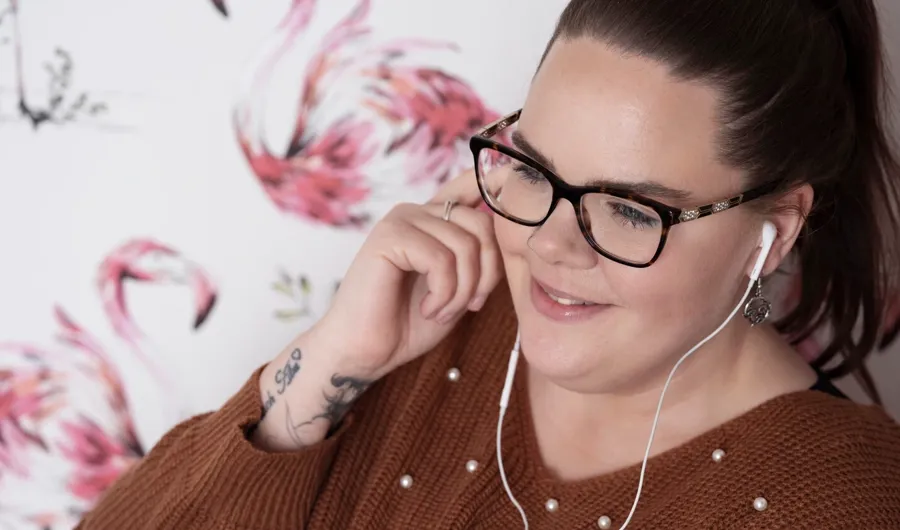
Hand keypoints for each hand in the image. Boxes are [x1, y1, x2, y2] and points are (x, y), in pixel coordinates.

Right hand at [308, 169, 503, 379]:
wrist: (365, 352)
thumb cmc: (409, 323)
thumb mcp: (459, 288)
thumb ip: (479, 258)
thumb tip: (513, 234)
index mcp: (435, 219)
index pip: (473, 185)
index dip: (497, 184)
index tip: (519, 188)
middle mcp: (418, 211)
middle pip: (482, 223)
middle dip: (488, 273)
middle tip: (471, 305)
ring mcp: (402, 220)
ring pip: (465, 245)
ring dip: (462, 291)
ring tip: (443, 311)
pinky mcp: (389, 237)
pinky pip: (441, 259)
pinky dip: (444, 293)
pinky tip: (429, 309)